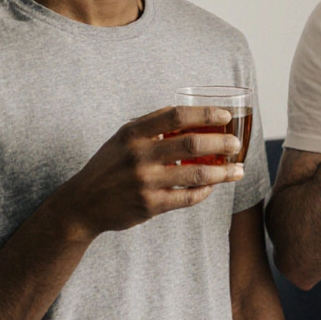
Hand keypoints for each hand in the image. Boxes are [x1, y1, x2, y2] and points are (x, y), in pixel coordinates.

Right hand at [53, 106, 244, 239]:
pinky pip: (187, 198)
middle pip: (192, 144)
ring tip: (238, 170)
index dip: (205, 114)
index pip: (176, 116)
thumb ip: (152, 124)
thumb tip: (191, 114)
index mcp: (133, 133)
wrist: (82, 204)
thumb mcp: (123, 137)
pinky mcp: (150, 205)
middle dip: (221, 143)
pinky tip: (212, 187)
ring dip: (223, 172)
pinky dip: (204, 192)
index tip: (226, 115)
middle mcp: (139, 155)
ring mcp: (145, 182)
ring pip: (196, 175)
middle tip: (237, 144)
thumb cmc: (110, 165)